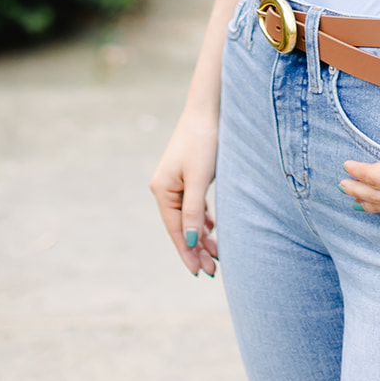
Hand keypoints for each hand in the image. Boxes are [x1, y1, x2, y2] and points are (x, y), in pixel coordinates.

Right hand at [149, 109, 219, 275]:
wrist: (209, 108)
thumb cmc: (204, 140)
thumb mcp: (199, 179)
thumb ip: (194, 212)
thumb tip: (191, 242)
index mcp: (162, 190)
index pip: (175, 230)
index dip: (188, 253)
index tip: (200, 272)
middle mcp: (165, 187)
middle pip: (182, 226)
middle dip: (197, 249)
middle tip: (213, 270)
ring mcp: (176, 181)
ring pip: (189, 217)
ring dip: (202, 236)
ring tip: (217, 256)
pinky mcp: (188, 175)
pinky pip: (194, 205)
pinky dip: (204, 219)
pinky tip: (213, 230)